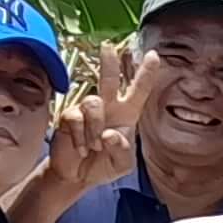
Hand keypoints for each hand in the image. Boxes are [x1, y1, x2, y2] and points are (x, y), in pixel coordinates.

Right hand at [50, 40, 162, 193]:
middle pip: (108, 79)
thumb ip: (122, 151)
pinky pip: (75, 118)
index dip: (146, 74)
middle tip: (108, 46)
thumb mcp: (122, 165)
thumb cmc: (103, 166)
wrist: (77, 176)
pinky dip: (79, 137)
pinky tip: (81, 149)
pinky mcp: (69, 117)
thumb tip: (109, 134)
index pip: (138, 91)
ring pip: (93, 103)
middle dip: (109, 62)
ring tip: (94, 147)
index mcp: (126, 115)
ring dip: (94, 129)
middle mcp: (107, 108)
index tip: (154, 55)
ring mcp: (86, 111)